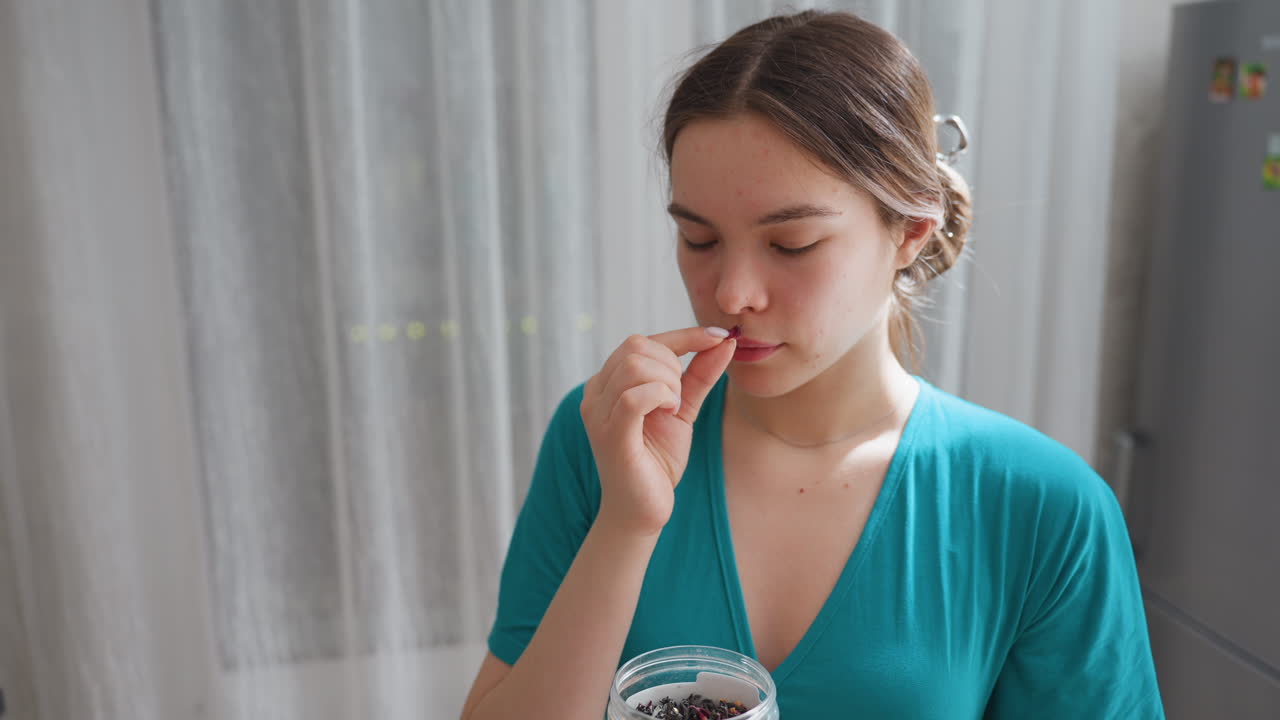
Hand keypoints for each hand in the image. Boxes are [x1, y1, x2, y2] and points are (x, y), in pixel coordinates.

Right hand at [580, 327, 736, 535]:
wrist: (644, 510)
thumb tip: (725, 342)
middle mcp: (596, 393)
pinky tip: (669, 412)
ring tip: (672, 408)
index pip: (641, 340)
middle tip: (679, 397)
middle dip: (671, 364)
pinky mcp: (610, 435)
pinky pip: (634, 397)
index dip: (684, 335)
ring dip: (668, 383)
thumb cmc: (657, 460)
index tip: (719, 337)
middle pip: (636, 346)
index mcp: (608, 383)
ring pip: (636, 367)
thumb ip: (699, 374)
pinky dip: (661, 396)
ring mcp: (598, 413)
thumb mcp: (682, 408)